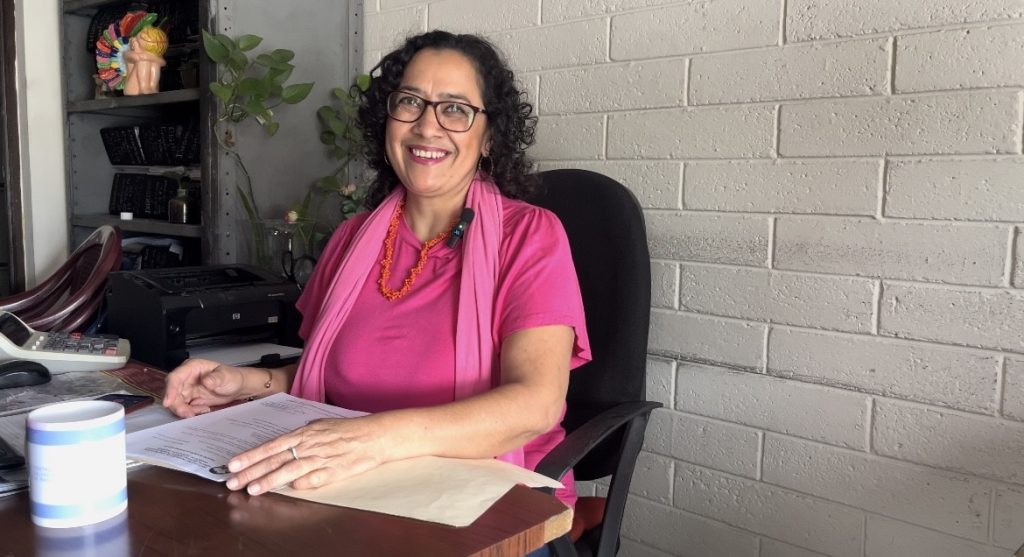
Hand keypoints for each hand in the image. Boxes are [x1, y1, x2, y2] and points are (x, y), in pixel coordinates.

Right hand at [163, 358, 245, 417]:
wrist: (237, 387)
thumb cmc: (232, 377)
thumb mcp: (226, 376)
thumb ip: (216, 378)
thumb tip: (206, 381)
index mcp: (192, 367)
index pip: (175, 377)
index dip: (170, 390)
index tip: (168, 402)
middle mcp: (186, 378)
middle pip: (172, 392)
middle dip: (176, 404)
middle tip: (187, 413)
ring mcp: (187, 389)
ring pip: (175, 402)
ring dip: (183, 410)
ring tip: (201, 411)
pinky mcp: (190, 399)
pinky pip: (183, 407)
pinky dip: (190, 411)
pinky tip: (204, 409)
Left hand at [224, 416, 387, 495]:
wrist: (373, 435)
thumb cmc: (347, 430)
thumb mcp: (320, 425)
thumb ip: (301, 434)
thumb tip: (286, 442)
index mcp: (303, 433)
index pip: (271, 445)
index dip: (251, 455)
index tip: (233, 464)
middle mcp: (308, 445)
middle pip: (275, 459)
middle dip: (251, 471)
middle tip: (232, 481)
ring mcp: (321, 458)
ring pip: (290, 470)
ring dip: (270, 480)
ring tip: (253, 489)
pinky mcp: (334, 471)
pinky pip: (315, 478)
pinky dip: (302, 483)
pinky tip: (290, 489)